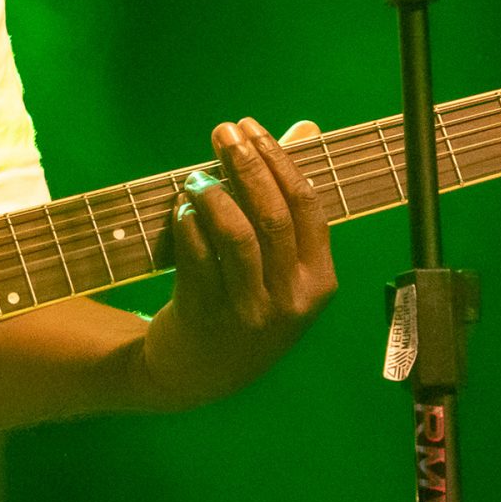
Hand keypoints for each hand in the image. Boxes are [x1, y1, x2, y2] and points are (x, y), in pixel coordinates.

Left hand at [140, 118, 337, 408]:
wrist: (199, 373)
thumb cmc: (246, 303)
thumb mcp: (280, 266)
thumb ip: (289, 200)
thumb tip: (306, 128)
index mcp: (318, 282)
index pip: (308, 208)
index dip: (279, 161)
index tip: (251, 128)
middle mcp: (290, 300)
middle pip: (272, 217)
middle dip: (247, 165)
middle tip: (222, 132)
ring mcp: (248, 312)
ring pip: (236, 237)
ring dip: (214, 194)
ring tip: (196, 175)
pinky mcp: (206, 317)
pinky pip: (197, 258)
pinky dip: (189, 224)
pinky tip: (182, 206)